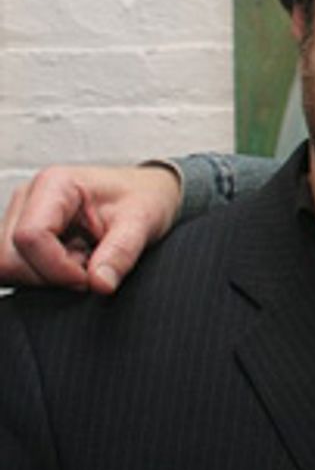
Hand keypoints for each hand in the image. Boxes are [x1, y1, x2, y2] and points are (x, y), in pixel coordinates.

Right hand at [0, 164, 180, 293]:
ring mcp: (20, 216)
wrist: (146, 193)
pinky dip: (44, 275)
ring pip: (7, 265)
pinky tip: (72, 262)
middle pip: (9, 256)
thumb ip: (121, 253)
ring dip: (46, 276)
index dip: (56, 268)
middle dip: (50, 276)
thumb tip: (100, 284)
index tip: (89, 278)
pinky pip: (16, 267)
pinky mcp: (21, 234)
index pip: (29, 237)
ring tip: (83, 261)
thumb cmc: (143, 198)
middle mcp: (29, 197)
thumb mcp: (142, 223)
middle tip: (91, 269)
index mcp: (55, 185)